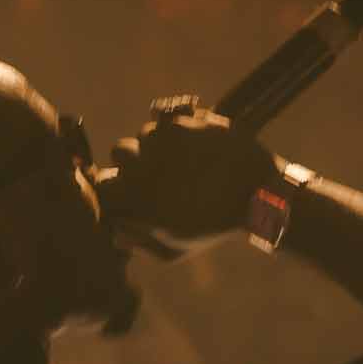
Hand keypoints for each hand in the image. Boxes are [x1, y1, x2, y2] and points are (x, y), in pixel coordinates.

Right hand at [103, 104, 284, 250]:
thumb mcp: (176, 250)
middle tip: (152, 169)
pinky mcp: (186, 121)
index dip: (112, 187)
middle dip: (131, 159)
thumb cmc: (215, 227)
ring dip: (156, 143)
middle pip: (119, 150)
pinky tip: (186, 137)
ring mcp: (166, 140)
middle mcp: (146, 165)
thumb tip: (115, 232)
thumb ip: (140, 243)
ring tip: (179, 156)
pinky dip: (171, 122)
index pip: (103, 185)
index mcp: (139, 198)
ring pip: (145, 132)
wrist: (259, 196)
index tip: (126, 189)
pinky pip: (164, 113)